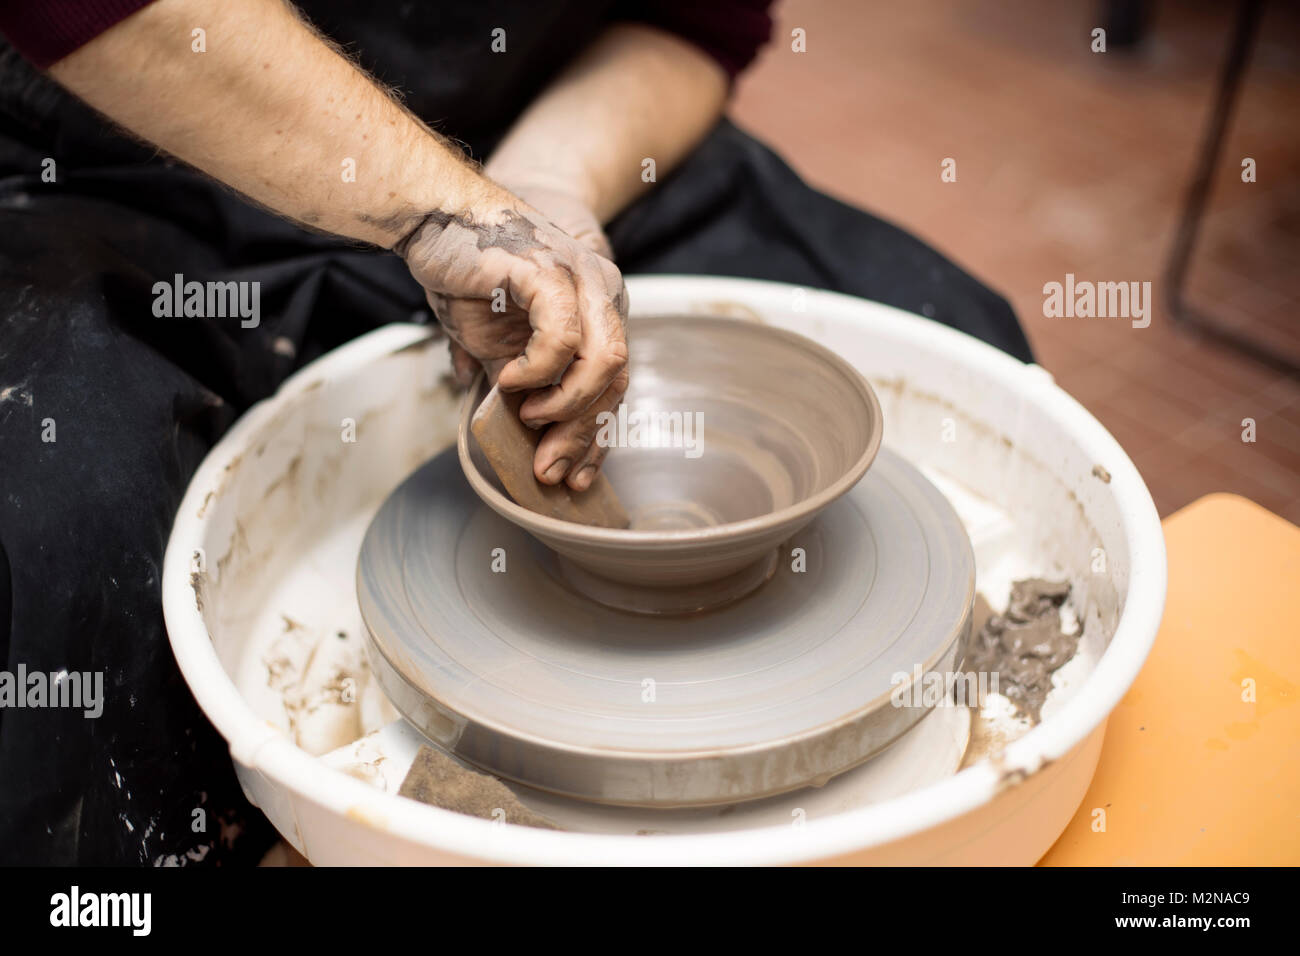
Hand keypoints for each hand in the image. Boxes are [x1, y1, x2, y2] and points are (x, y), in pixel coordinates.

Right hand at [399, 188, 627, 491]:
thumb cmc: (467, 274)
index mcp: (598, 311)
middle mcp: (602, 293)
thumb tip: (517, 431)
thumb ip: (516, 383)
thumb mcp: (497, 343)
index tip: (579, 476)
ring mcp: (581, 279)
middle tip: (550, 467)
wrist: (435, 214)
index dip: (598, 435)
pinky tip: (513, 380)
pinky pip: (563, 336)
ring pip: (604, 361)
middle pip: (617, 380)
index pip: (614, 384)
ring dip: (568, 404)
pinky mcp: (549, 270)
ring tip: (530, 416)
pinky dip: (541, 369)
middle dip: (584, 434)